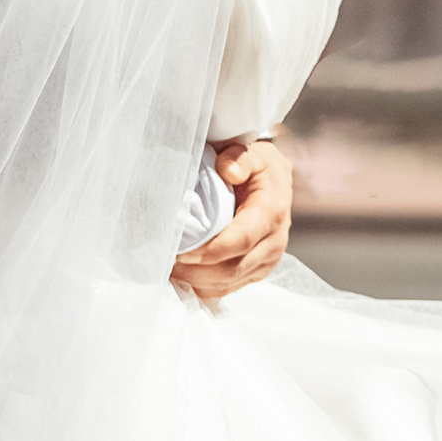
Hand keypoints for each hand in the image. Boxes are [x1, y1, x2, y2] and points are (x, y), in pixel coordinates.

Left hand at [169, 133, 292, 303]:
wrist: (275, 181)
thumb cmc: (257, 166)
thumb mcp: (252, 153)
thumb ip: (239, 158)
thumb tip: (228, 171)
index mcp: (271, 212)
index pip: (240, 240)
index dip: (209, 250)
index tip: (181, 252)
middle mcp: (274, 241)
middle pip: (232, 268)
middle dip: (197, 270)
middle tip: (166, 262)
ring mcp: (268, 259)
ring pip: (230, 282)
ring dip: (198, 280)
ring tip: (170, 270)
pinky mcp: (259, 270)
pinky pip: (231, 287)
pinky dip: (205, 285)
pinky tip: (184, 276)